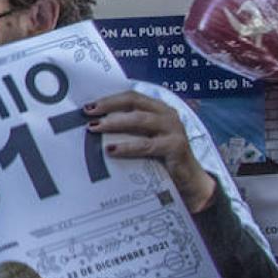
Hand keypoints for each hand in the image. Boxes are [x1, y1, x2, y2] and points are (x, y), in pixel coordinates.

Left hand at [85, 90, 216, 212]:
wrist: (189, 180)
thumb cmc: (161, 158)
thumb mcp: (145, 139)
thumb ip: (128, 130)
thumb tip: (94, 126)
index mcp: (159, 109)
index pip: (132, 97)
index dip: (110, 99)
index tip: (88, 106)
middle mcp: (167, 115)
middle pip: (134, 103)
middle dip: (109, 106)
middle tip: (88, 114)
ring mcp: (173, 129)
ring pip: (139, 120)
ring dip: (114, 123)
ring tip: (95, 128)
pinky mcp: (175, 146)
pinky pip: (146, 145)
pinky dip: (127, 147)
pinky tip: (112, 150)